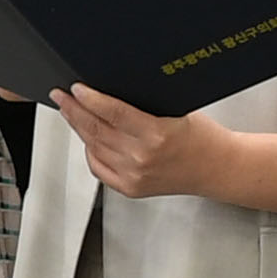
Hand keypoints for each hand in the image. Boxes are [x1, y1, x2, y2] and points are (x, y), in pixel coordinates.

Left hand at [52, 81, 232, 201]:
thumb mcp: (175, 110)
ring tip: (70, 112)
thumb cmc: (201, 137)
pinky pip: (98, 167)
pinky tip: (87, 138)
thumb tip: (108, 91)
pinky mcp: (129, 188)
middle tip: (61, 96)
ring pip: (93, 147)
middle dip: (73, 110)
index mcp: (156, 135)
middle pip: (96, 130)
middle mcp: (141, 158)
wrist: (215, 168)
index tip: (75, 88)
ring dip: (78, 127)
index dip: (89, 99)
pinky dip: (89, 151)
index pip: (112, 112)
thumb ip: (141, 105)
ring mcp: (134, 175)